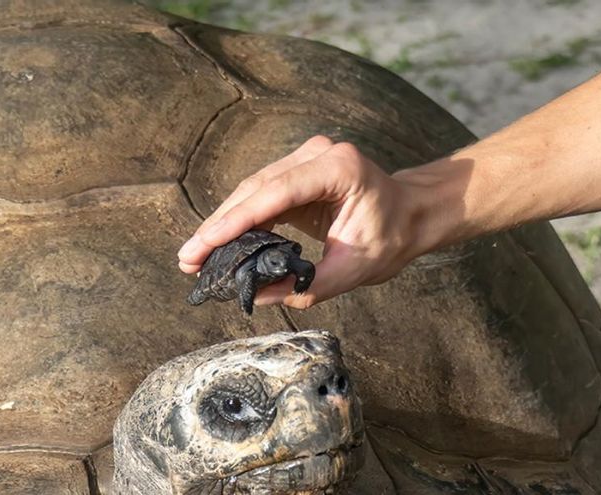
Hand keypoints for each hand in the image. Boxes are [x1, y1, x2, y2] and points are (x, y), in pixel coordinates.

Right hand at [177, 136, 425, 308]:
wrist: (413, 213)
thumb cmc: (393, 237)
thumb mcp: (357, 269)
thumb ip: (310, 286)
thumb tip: (257, 294)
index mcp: (338, 168)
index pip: (275, 193)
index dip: (236, 221)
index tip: (205, 245)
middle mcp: (317, 154)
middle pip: (255, 189)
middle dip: (219, 225)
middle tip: (188, 260)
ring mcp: (305, 158)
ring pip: (252, 191)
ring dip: (223, 223)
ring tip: (194, 256)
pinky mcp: (297, 171)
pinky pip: (261, 195)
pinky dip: (239, 220)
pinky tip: (218, 244)